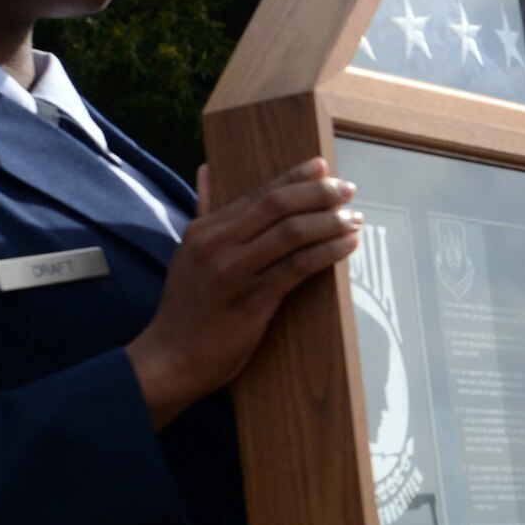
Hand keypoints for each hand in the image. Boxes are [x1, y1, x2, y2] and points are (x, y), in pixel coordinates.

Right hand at [126, 158, 359, 427]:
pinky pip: (296, 268)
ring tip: (353, 219)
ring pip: (291, 234)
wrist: (171, 358)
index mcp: (205, 230)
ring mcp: (233, 272)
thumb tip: (206, 169)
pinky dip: (326, 253)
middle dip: (318, 194)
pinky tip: (346, 246)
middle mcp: (217, 245)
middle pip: (277, 206)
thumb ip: (204, 210)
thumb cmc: (187, 308)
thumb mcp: (188, 252)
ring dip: (329, 222)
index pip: (258, 194)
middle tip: (347, 190)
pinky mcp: (252, 301)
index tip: (323, 167)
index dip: (294, 178)